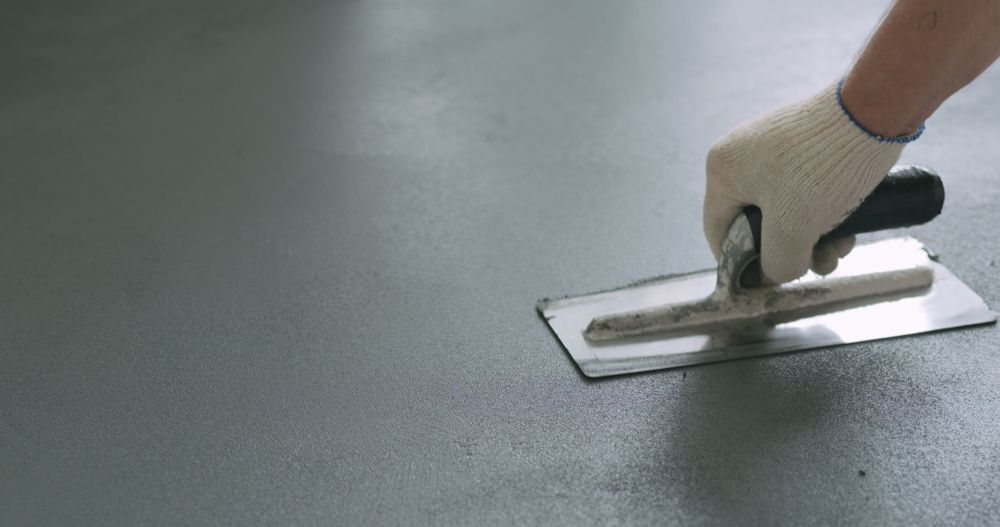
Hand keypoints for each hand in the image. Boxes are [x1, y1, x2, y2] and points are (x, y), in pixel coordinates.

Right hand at [702, 82, 919, 282]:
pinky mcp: (803, 142)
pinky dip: (823, 210)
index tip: (773, 280)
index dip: (743, 264)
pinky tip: (849, 221)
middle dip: (791, 249)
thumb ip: (777, 264)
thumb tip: (778, 274)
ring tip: (844, 245)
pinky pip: (804, 188)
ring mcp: (772, 145)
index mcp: (722, 171)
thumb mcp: (794, 229)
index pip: (719, 232)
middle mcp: (740, 154)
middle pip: (757, 222)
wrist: (877, 109)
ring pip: (785, 209)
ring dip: (813, 235)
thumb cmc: (823, 169)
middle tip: (822, 263)